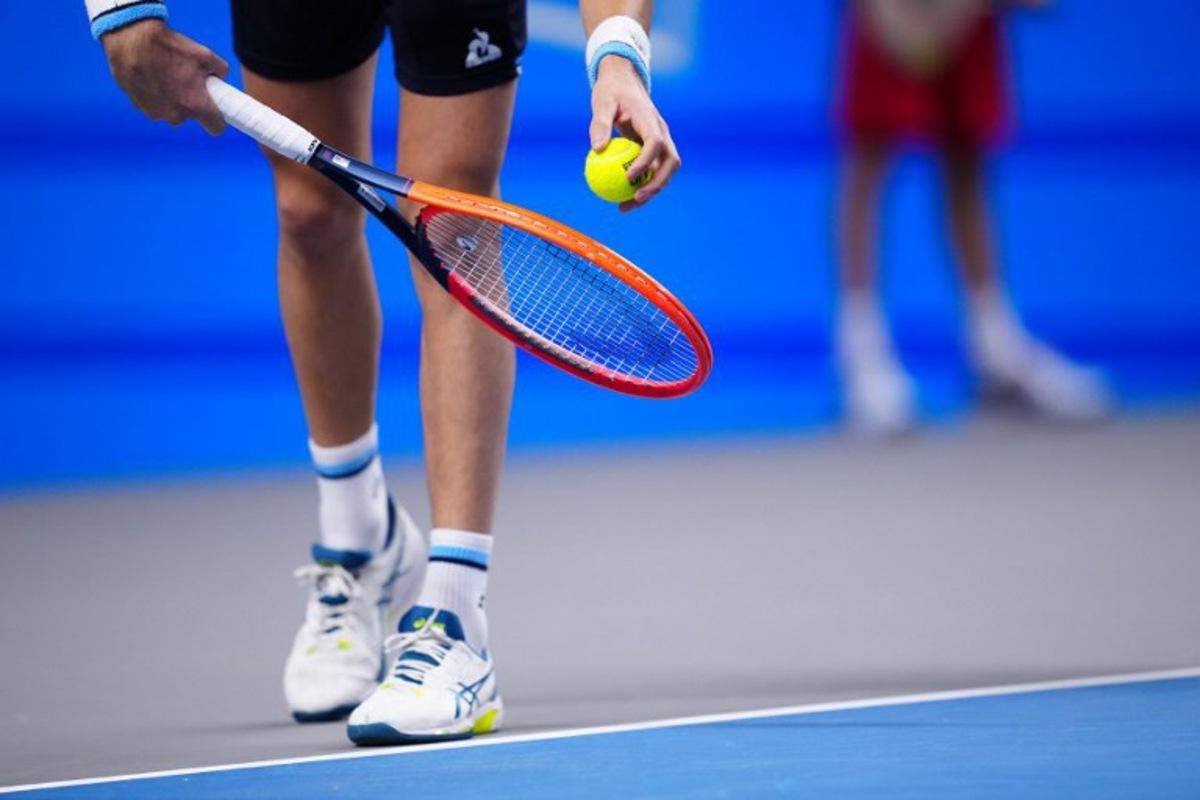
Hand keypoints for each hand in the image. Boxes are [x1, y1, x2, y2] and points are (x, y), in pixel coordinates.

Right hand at [101, 19, 228, 133]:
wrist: (131, 38)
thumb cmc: (169, 47)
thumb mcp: (205, 55)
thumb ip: (220, 70)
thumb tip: (220, 77)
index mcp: (195, 105)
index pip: (215, 128)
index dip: (218, 119)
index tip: (215, 110)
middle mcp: (174, 115)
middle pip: (190, 116)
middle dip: (190, 102)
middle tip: (186, 81)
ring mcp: (155, 112)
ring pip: (170, 111)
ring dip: (171, 99)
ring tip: (166, 75)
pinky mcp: (138, 106)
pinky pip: (153, 104)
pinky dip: (154, 94)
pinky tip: (151, 76)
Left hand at [588, 55, 680, 211]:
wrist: (623, 83)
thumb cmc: (612, 91)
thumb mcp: (602, 101)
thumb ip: (600, 123)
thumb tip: (597, 149)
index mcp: (651, 120)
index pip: (656, 143)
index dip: (646, 162)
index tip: (628, 177)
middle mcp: (662, 132)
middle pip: (671, 162)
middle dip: (658, 184)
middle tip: (635, 199)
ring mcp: (661, 142)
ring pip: (665, 171)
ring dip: (650, 191)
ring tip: (625, 207)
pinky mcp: (654, 151)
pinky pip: (651, 172)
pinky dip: (640, 187)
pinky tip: (620, 200)